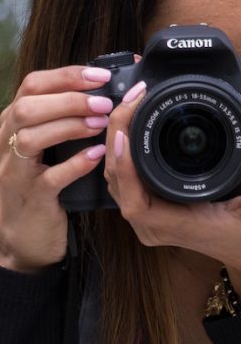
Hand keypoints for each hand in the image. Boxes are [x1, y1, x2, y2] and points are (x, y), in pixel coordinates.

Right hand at [0, 65, 112, 272]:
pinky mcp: (30, 197)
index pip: (30, 86)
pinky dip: (76, 163)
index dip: (66, 76)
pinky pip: (51, 177)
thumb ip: (59, 119)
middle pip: (26, 107)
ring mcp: (14, 172)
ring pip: (31, 138)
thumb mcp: (42, 148)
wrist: (25, 237)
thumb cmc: (40, 184)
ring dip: (70, 126)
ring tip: (102, 123)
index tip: (100, 76)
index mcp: (10, 125)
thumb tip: (101, 91)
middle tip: (103, 102)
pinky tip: (96, 155)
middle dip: (68, 99)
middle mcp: (5, 144)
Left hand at [104, 82, 240, 277]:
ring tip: (127, 107)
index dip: (124, 165)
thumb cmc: (238, 226)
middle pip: (116, 177)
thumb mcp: (239, 200)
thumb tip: (239, 135)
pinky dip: (121, 152)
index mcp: (166, 226)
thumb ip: (235, 178)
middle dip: (116, 136)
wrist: (237, 242)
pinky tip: (124, 129)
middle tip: (129, 101)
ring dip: (116, 140)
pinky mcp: (141, 207)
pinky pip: (122, 177)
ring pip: (115, 175)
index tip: (123, 134)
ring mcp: (140, 217)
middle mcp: (146, 224)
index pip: (132, 197)